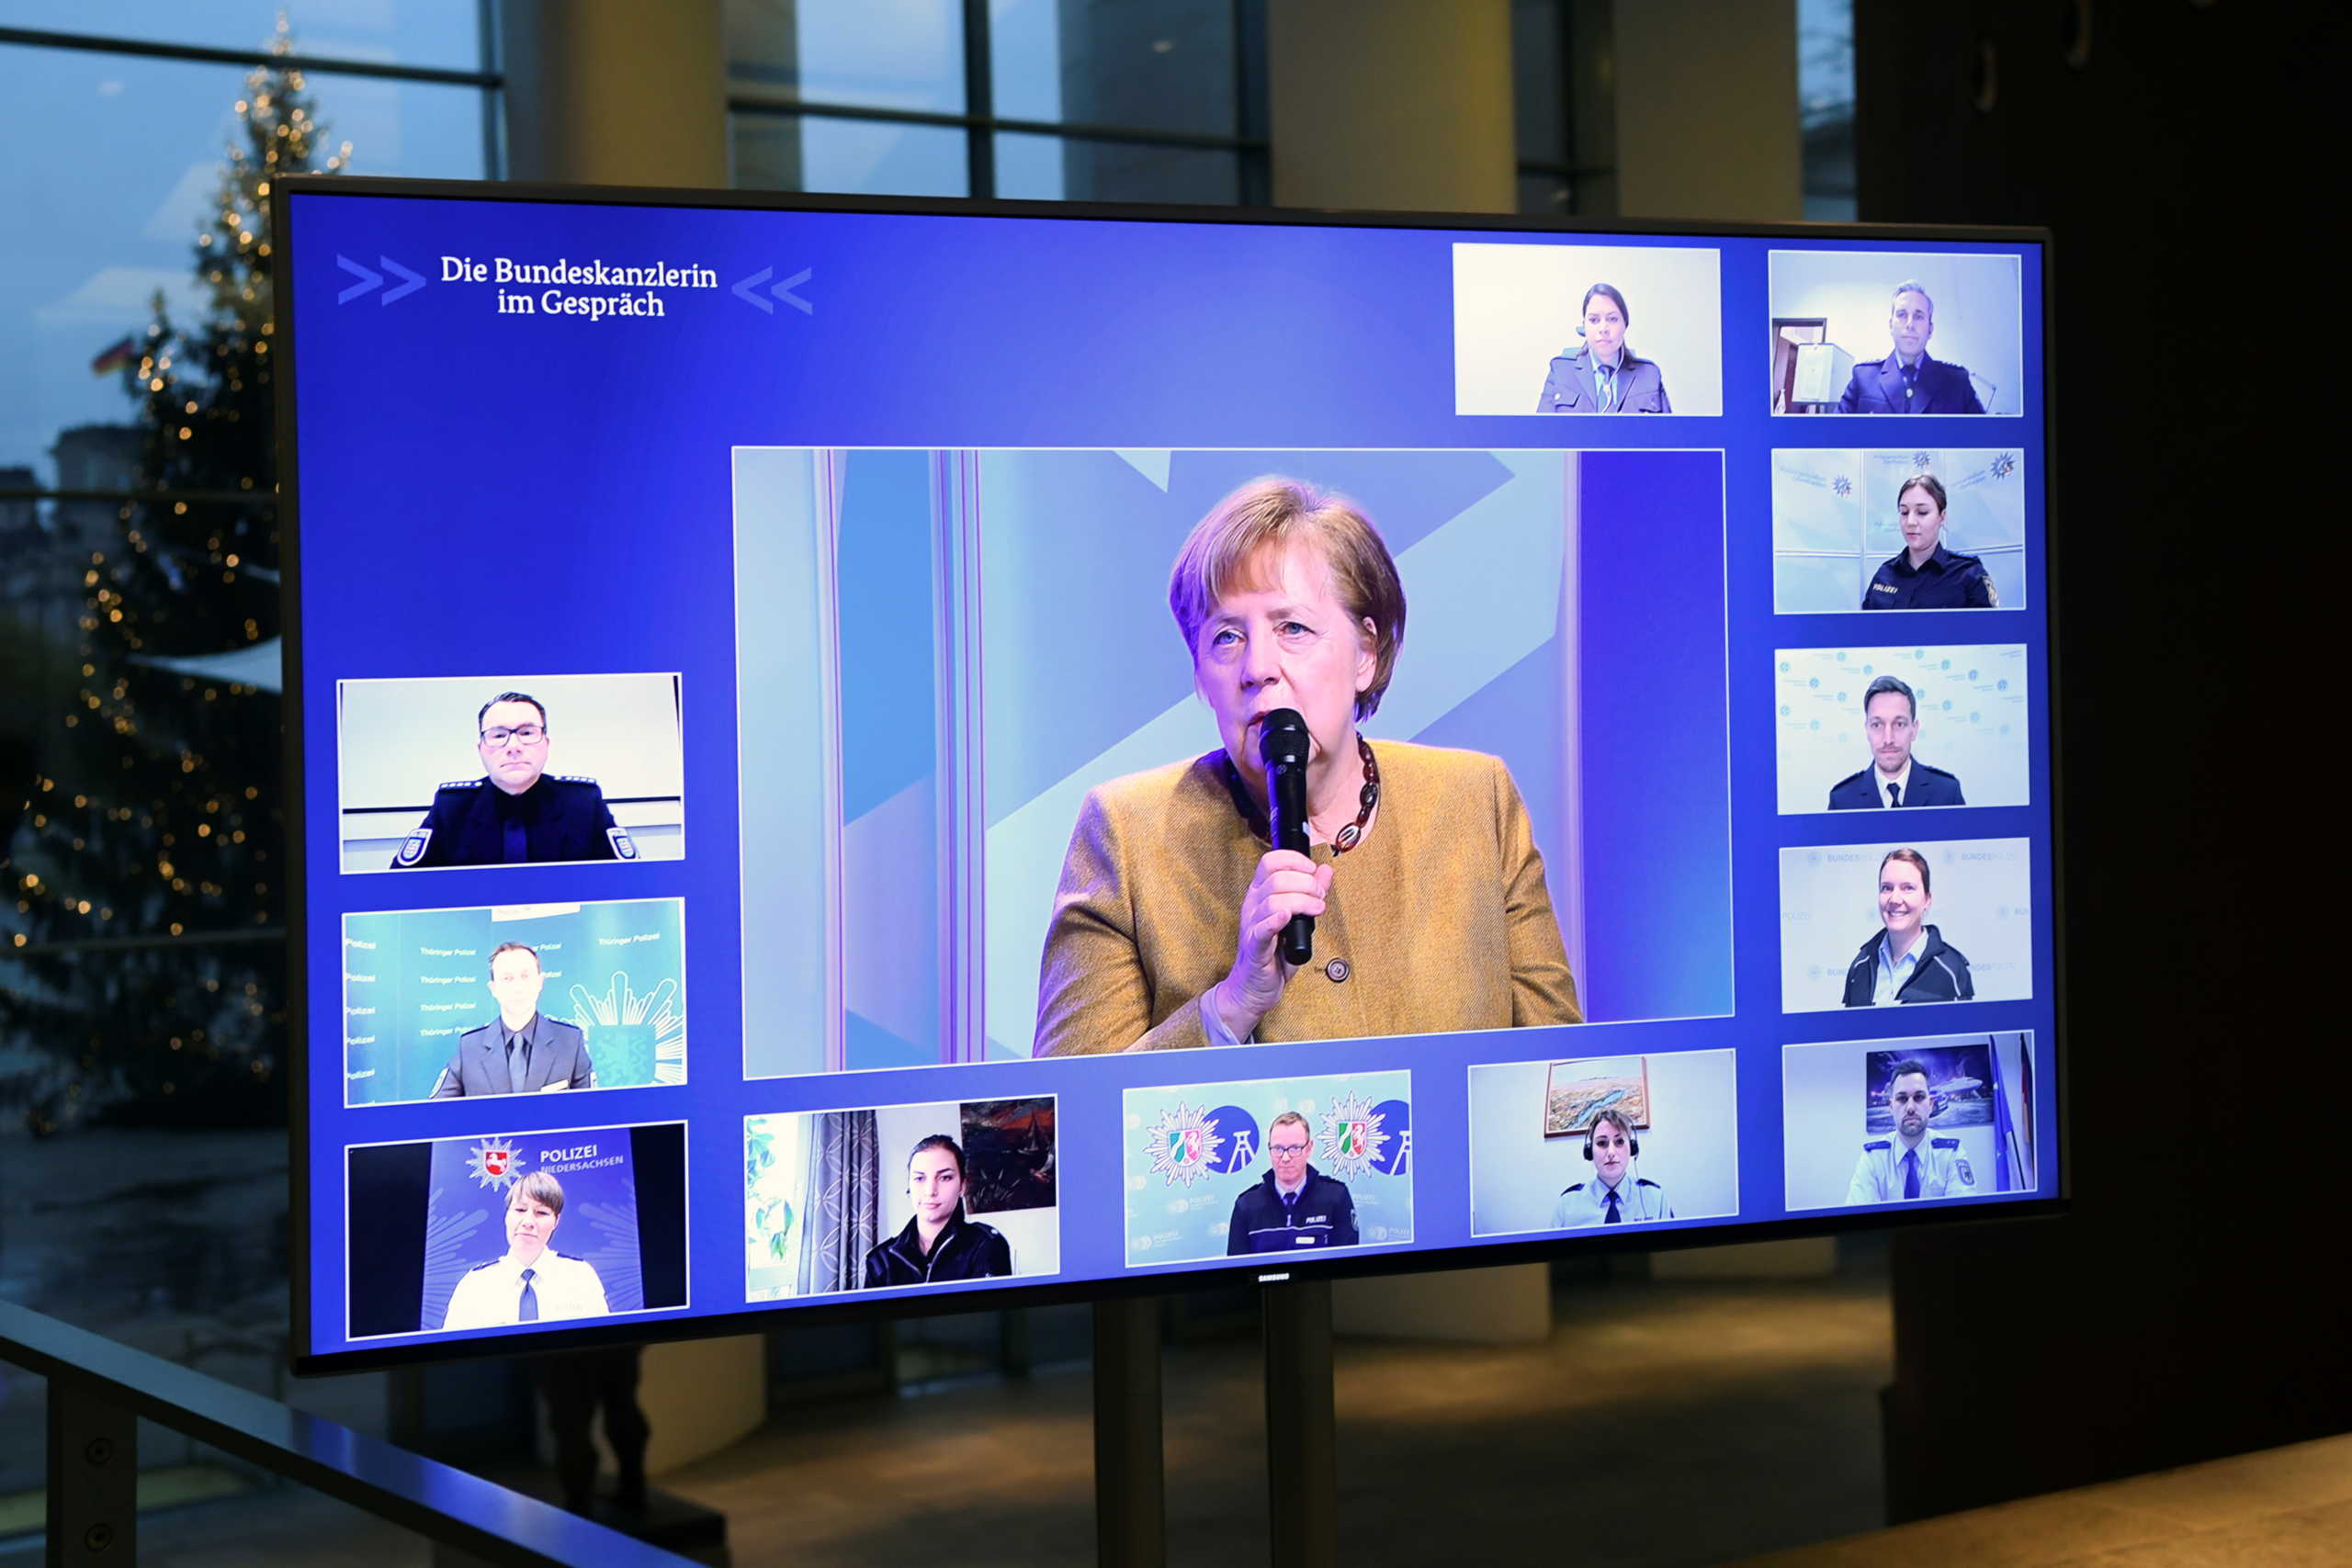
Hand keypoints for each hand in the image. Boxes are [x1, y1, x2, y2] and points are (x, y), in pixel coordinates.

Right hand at [1208, 849, 1329, 1039]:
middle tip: (1320, 896)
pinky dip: (1275, 920)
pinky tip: (1287, 917)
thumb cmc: (1274, 954)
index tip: (1312, 870)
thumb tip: (1325, 870)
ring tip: (1317, 909)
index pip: (1270, 862)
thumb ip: (1310, 893)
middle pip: (1276, 879)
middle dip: (1306, 883)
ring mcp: (1252, 925)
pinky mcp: (1255, 947)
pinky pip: (1262, 929)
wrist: (1253, 988)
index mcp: (1260, 894)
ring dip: (1301, 901)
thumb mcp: (1297, 919)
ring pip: (1273, 901)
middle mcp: (1253, 905)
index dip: (1294, 860)